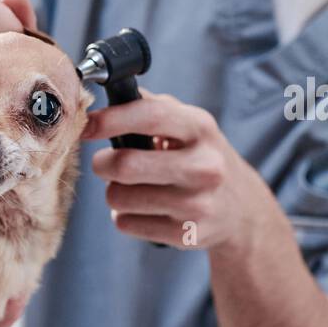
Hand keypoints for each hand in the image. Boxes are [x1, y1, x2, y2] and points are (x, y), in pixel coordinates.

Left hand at [84, 91, 281, 251]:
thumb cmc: (199, 157)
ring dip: (114, 192)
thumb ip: (151, 106)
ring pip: (118, 198)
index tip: (86, 126)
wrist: (241, 209)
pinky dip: (124, 216)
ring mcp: (197, 204)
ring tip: (132, 188)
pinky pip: (125, 223)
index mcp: (200, 128)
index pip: (150, 116)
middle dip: (103, 163)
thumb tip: (108, 91)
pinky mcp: (186, 235)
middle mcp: (203, 166)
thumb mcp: (188, 124)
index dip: (111, 120)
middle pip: (125, 165)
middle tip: (104, 163)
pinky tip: (145, 210)